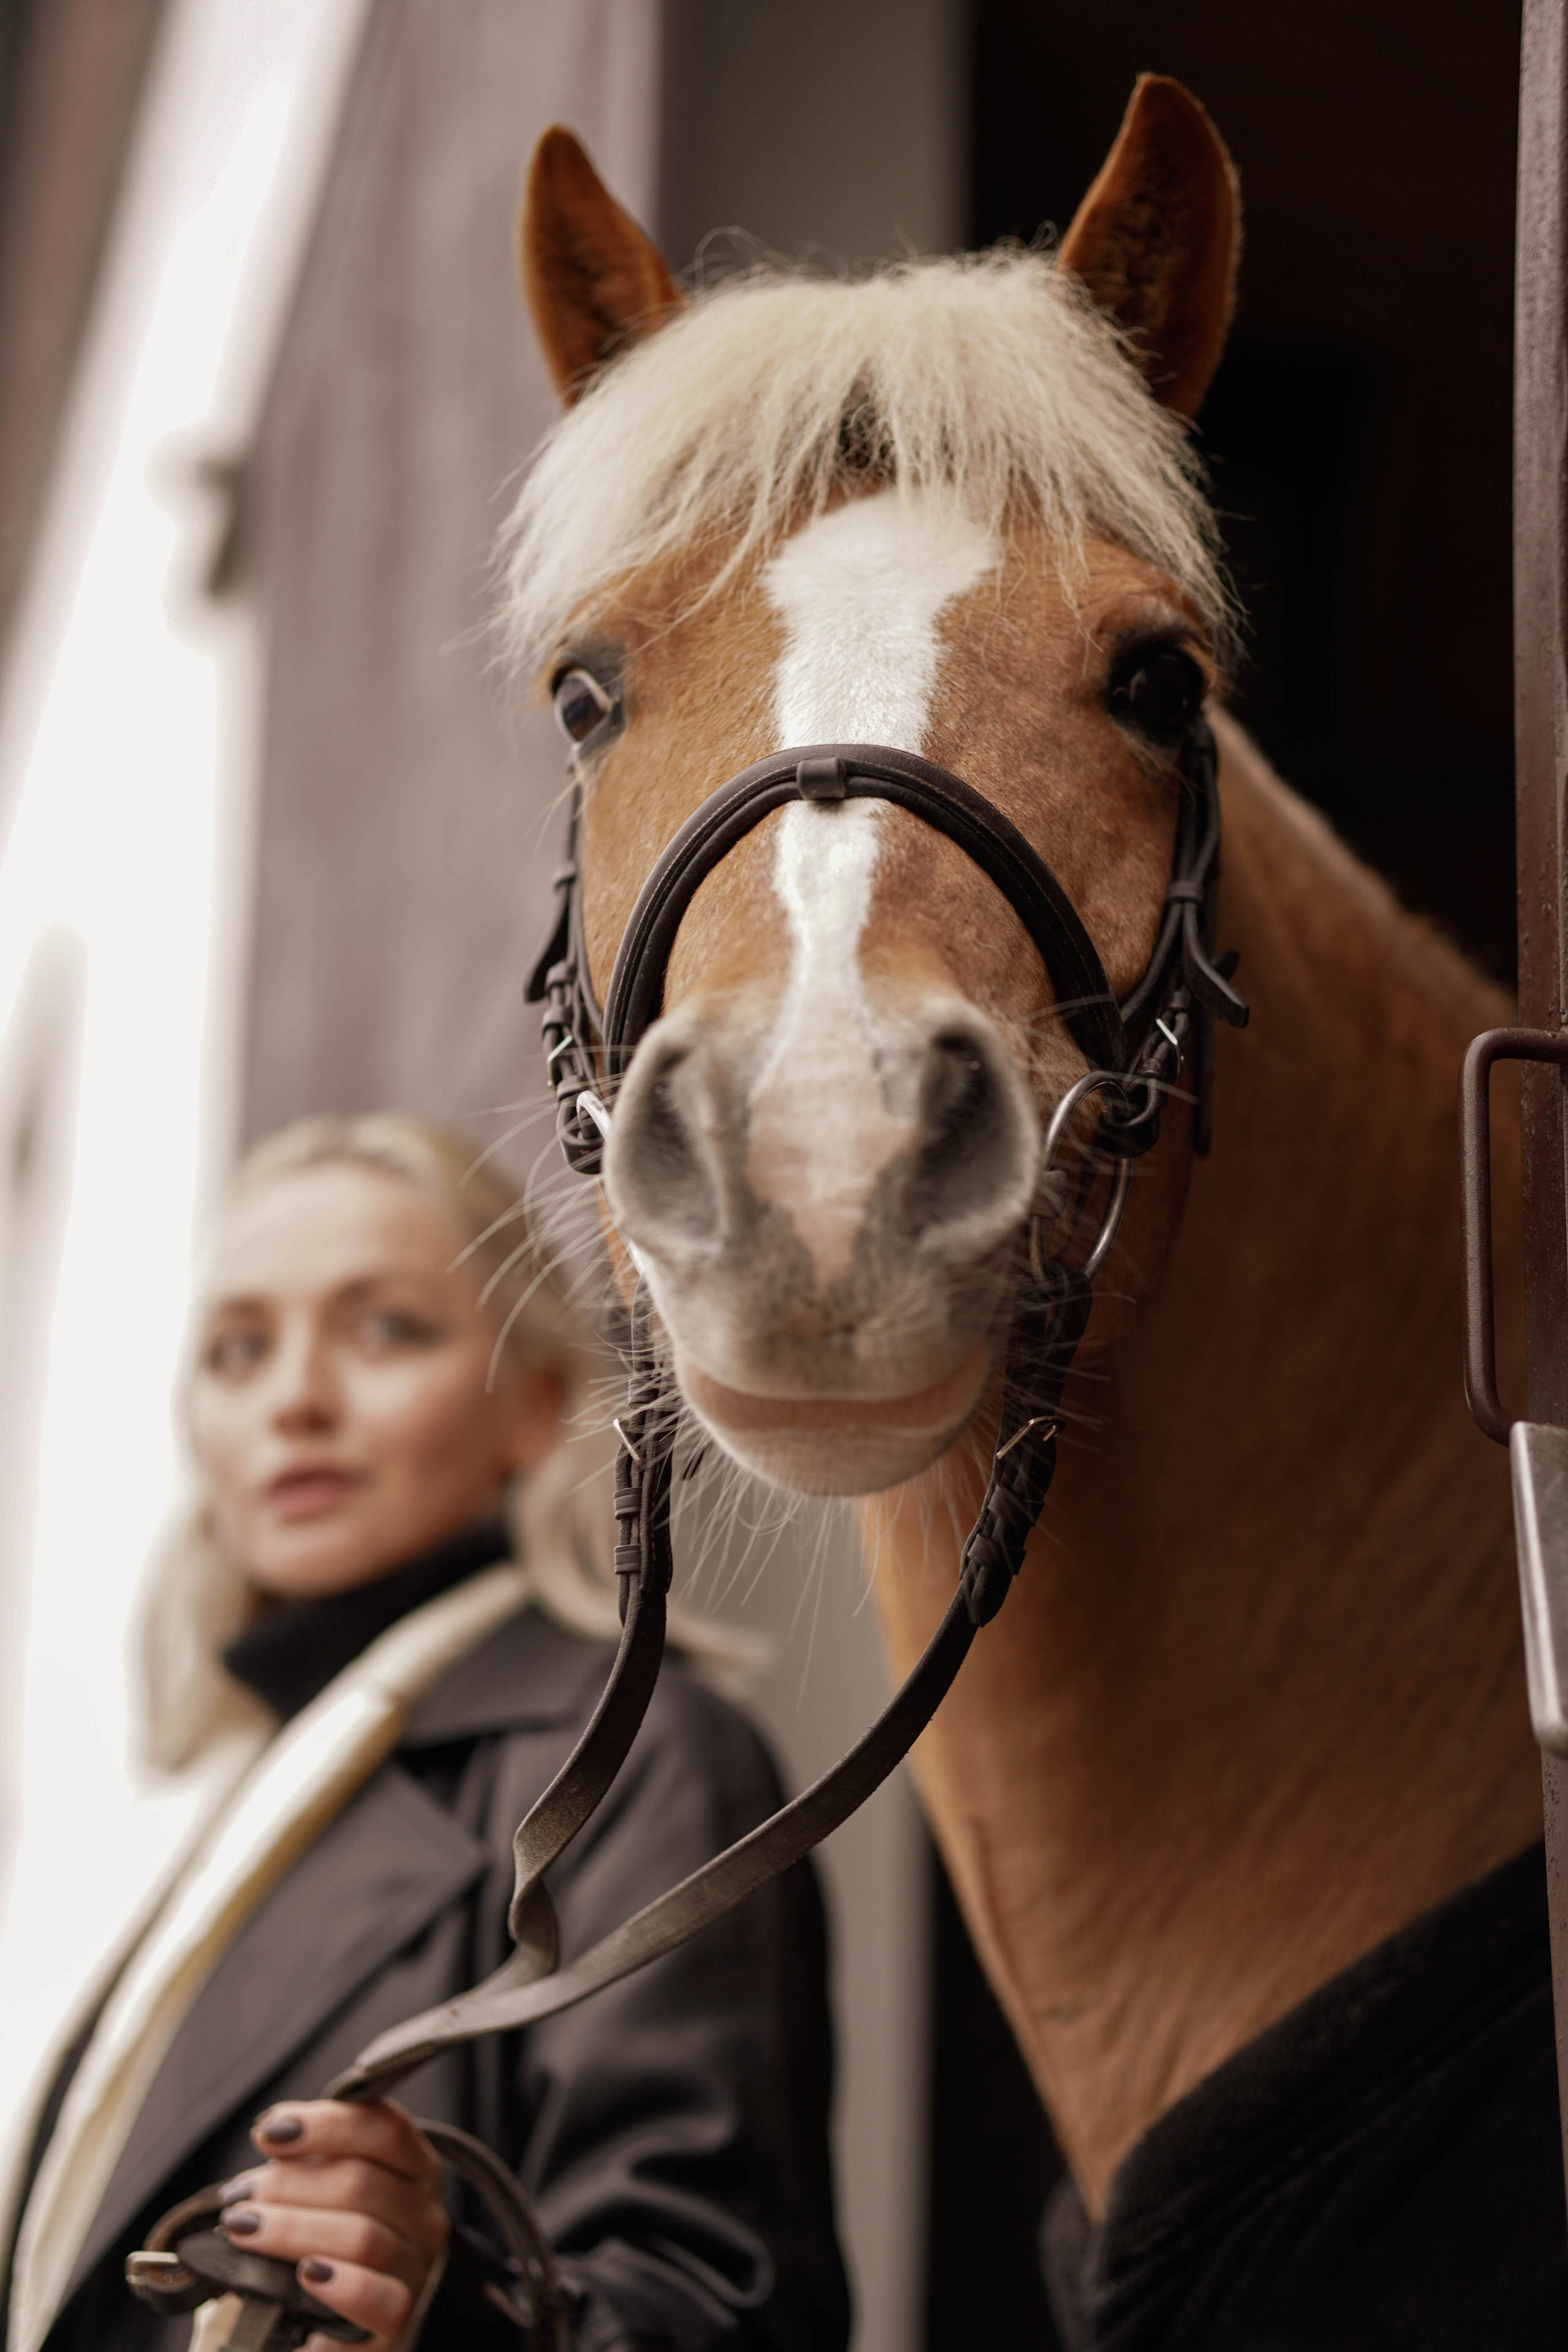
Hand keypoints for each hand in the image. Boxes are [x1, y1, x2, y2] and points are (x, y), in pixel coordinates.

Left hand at [218, 2099, 448, 2351]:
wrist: (325, 2325)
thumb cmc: (321, 2244)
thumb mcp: (319, 2193)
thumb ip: (304, 2165)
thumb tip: (265, 2144)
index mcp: (414, 2170)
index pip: (385, 2129)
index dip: (328, 2123)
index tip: (269, 2131)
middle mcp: (424, 2215)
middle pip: (363, 2182)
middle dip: (290, 2183)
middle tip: (240, 2198)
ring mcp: (416, 2270)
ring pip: (362, 2237)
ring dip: (291, 2230)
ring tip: (243, 2231)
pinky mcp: (397, 2323)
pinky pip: (377, 2298)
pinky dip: (341, 2284)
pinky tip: (306, 2275)